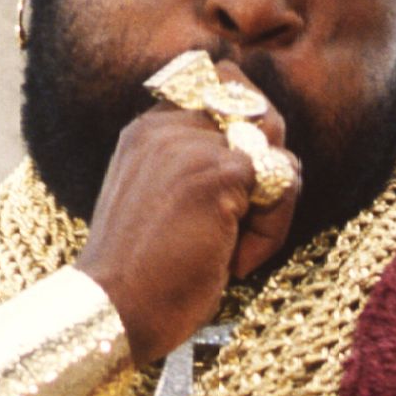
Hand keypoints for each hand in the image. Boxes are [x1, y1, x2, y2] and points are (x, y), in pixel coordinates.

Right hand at [77, 65, 300, 361]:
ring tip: (233, 249)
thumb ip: (192, 171)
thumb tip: (267, 156)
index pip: (218, 85)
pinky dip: (271, 230)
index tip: (241, 180)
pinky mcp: (219, 173)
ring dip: (269, 206)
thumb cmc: (140, 278)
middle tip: (244, 218)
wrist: (114, 310)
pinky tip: (236, 262)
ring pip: (275, 150)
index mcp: (146, 131)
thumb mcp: (161, 208)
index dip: (246, 124)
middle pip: (258, 108)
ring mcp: (191, 145)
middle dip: (268, 161)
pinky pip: (282, 182)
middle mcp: (166, 126)